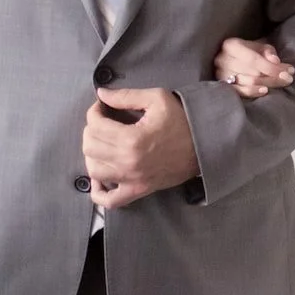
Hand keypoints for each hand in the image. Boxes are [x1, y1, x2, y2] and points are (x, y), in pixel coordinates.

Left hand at [83, 87, 199, 205]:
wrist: (204, 146)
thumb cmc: (182, 120)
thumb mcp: (157, 99)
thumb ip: (126, 95)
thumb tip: (101, 94)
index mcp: (132, 138)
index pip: (95, 125)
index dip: (94, 111)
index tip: (102, 107)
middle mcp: (128, 162)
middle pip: (90, 146)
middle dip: (91, 130)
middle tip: (103, 123)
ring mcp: (132, 180)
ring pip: (93, 170)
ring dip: (92, 155)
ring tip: (102, 144)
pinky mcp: (138, 190)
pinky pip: (110, 200)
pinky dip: (98, 192)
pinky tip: (99, 178)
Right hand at [212, 37, 294, 98]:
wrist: (234, 59)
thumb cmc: (249, 51)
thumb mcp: (260, 47)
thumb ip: (268, 52)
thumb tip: (275, 61)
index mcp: (231, 46)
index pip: (253, 59)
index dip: (271, 67)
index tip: (288, 71)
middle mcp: (222, 60)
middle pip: (252, 72)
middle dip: (274, 76)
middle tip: (289, 78)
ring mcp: (221, 75)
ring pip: (248, 82)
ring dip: (268, 83)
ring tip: (283, 82)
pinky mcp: (223, 87)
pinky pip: (239, 92)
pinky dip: (253, 92)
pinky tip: (265, 91)